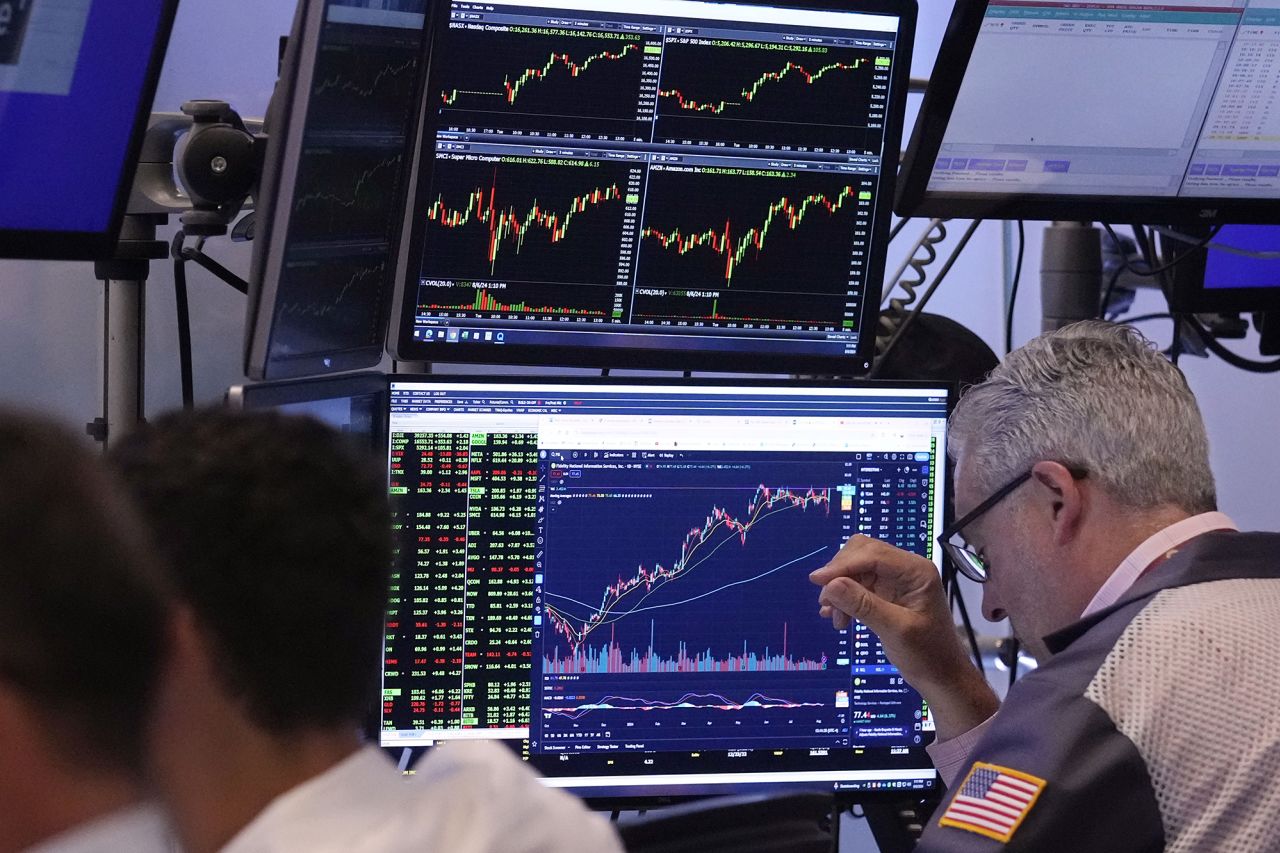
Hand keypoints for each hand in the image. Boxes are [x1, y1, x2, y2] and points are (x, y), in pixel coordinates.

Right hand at [810, 535, 998, 738]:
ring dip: (840, 590)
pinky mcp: (887, 593)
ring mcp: (896, 580)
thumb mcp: (895, 630)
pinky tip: (839, 617)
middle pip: (862, 554)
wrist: (941, 677)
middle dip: (840, 575)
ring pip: (857, 569)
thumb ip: (863, 605)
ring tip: (836, 618)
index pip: (872, 555)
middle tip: (827, 603)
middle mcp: (906, 569)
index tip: (817, 581)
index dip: (842, 565)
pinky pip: (859, 585)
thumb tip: (830, 585)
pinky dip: (845, 599)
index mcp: (916, 571)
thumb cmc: (927, 655)